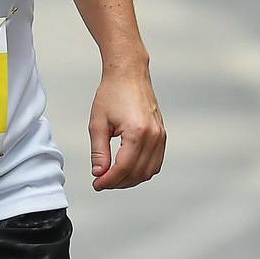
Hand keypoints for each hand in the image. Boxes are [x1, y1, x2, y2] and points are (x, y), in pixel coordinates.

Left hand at [88, 60, 164, 190]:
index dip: (109, 180)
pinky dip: (142, 170)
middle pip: (137, 173)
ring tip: (113, 177)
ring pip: (149, 171)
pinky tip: (127, 169)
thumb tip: (99, 173)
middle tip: (101, 181)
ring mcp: (160, 136)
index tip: (97, 184)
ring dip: (131, 179)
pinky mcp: (162, 135)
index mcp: (137, 132)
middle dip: (118, 182)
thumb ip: (99, 151)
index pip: (124, 168)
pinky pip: (155, 162)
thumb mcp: (98, 123)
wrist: (129, 74)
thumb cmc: (112, 93)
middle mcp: (153, 136)